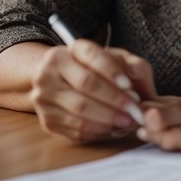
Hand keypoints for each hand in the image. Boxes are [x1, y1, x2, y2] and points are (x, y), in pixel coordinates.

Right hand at [29, 40, 155, 143]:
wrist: (69, 84)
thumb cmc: (102, 72)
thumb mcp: (120, 62)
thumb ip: (132, 65)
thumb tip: (134, 79)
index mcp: (73, 49)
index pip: (92, 55)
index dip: (112, 71)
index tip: (130, 86)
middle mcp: (52, 68)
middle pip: (85, 83)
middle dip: (114, 99)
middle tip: (135, 110)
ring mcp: (45, 95)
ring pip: (79, 109)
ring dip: (108, 119)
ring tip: (129, 122)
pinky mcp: (47, 119)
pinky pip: (75, 128)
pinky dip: (99, 131)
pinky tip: (114, 129)